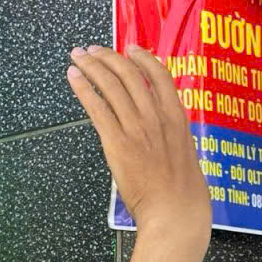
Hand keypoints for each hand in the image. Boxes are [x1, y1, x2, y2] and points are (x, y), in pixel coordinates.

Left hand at [68, 45, 212, 254]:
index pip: (159, 74)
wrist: (175, 212)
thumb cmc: (184, 194)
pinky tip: (74, 78)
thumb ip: (172, 136)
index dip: (142, 57)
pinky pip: (97, 107)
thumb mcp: (186, 154)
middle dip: (108, 57)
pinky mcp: (117, 142)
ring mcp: (137, 127)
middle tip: (93, 50)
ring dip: (91, 66)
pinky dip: (83, 89)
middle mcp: (156, 116)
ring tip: (79, 56)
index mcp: (177, 117)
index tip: (130, 48)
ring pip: (111, 84)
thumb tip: (162, 132)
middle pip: (129, 74)